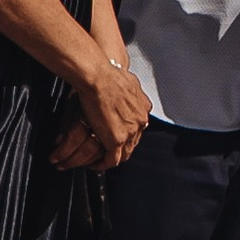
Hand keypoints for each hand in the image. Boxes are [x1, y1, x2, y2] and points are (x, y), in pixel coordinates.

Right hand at [61, 55, 148, 169]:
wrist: (99, 78)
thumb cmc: (106, 75)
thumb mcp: (126, 80)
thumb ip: (128, 88)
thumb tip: (126, 83)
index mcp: (143, 106)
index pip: (138, 125)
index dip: (128, 131)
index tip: (118, 132)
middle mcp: (140, 120)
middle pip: (134, 141)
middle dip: (122, 146)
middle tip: (109, 149)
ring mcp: (130, 132)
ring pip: (125, 152)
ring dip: (114, 157)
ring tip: (102, 160)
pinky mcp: (116, 140)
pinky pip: (112, 160)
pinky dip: (104, 164)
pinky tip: (96, 165)